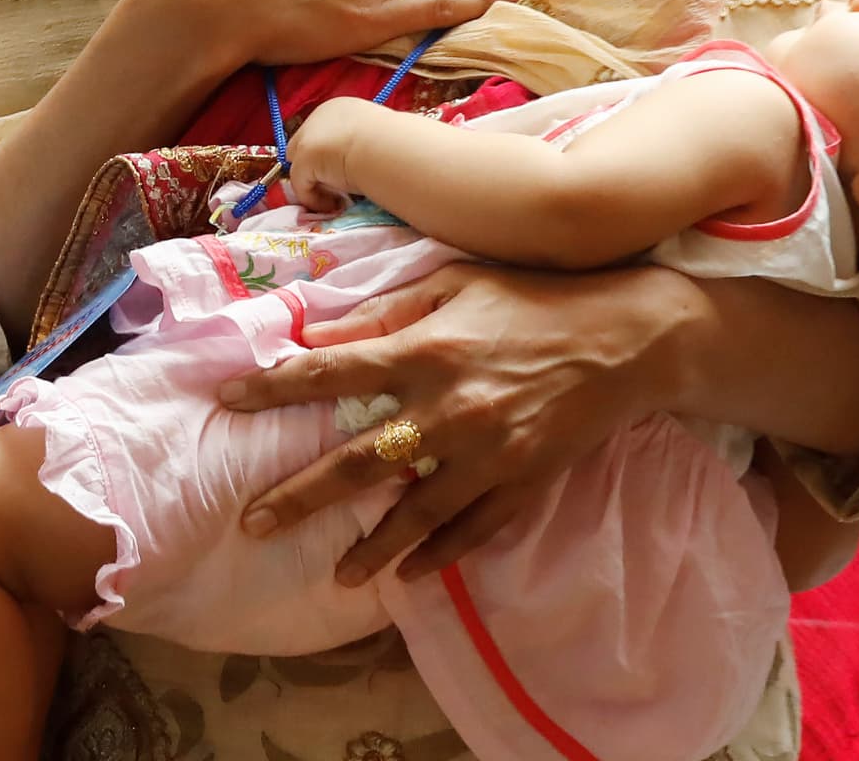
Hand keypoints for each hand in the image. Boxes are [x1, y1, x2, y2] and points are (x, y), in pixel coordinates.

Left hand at [219, 261, 696, 584]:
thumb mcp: (455, 282)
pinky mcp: (525, 482)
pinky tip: (408, 573)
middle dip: (301, 496)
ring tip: (334, 575)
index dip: (275, 387)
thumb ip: (384, 310)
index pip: (331, 372)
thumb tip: (317, 331)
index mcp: (427, 350)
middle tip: (253, 522)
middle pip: (360, 461)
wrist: (630, 339)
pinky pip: (473, 529)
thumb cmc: (533, 300)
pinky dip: (439, 553)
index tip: (228, 401)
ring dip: (371, 547)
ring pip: (416, 513)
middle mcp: (451, 410)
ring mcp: (490, 454)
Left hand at [282, 95, 388, 211]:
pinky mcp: (303, 158)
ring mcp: (308, 136)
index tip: (348, 173)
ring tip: (340, 199)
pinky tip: (337, 203)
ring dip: (317, 185)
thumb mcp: (379, 138)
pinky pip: (301, 186)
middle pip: (306, 147)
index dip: (331, 156)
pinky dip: (316, 199)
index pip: (324, 133)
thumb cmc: (395, 143)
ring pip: (301, 167)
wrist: (389, 146)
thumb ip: (365, 146)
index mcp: (340, 109)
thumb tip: (371, 162)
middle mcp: (319, 117)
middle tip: (341, 188)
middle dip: (318, 168)